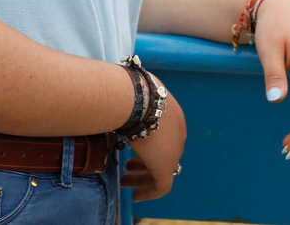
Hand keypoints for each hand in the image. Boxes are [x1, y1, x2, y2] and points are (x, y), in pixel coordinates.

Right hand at [121, 81, 186, 200]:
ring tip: (125, 181)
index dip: (149, 144)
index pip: (164, 136)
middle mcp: (178, 133)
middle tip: (128, 167)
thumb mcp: (133, 96)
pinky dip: (149, 192)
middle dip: (144, 161)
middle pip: (164, 153)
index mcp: (172, 115)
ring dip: (142, 177)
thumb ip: (129, 102)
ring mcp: (174, 151)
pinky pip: (161, 186)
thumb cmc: (129, 93)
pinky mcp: (166, 167)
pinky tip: (136, 196)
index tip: (134, 148)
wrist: (138, 99)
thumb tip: (112, 99)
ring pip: (161, 170)